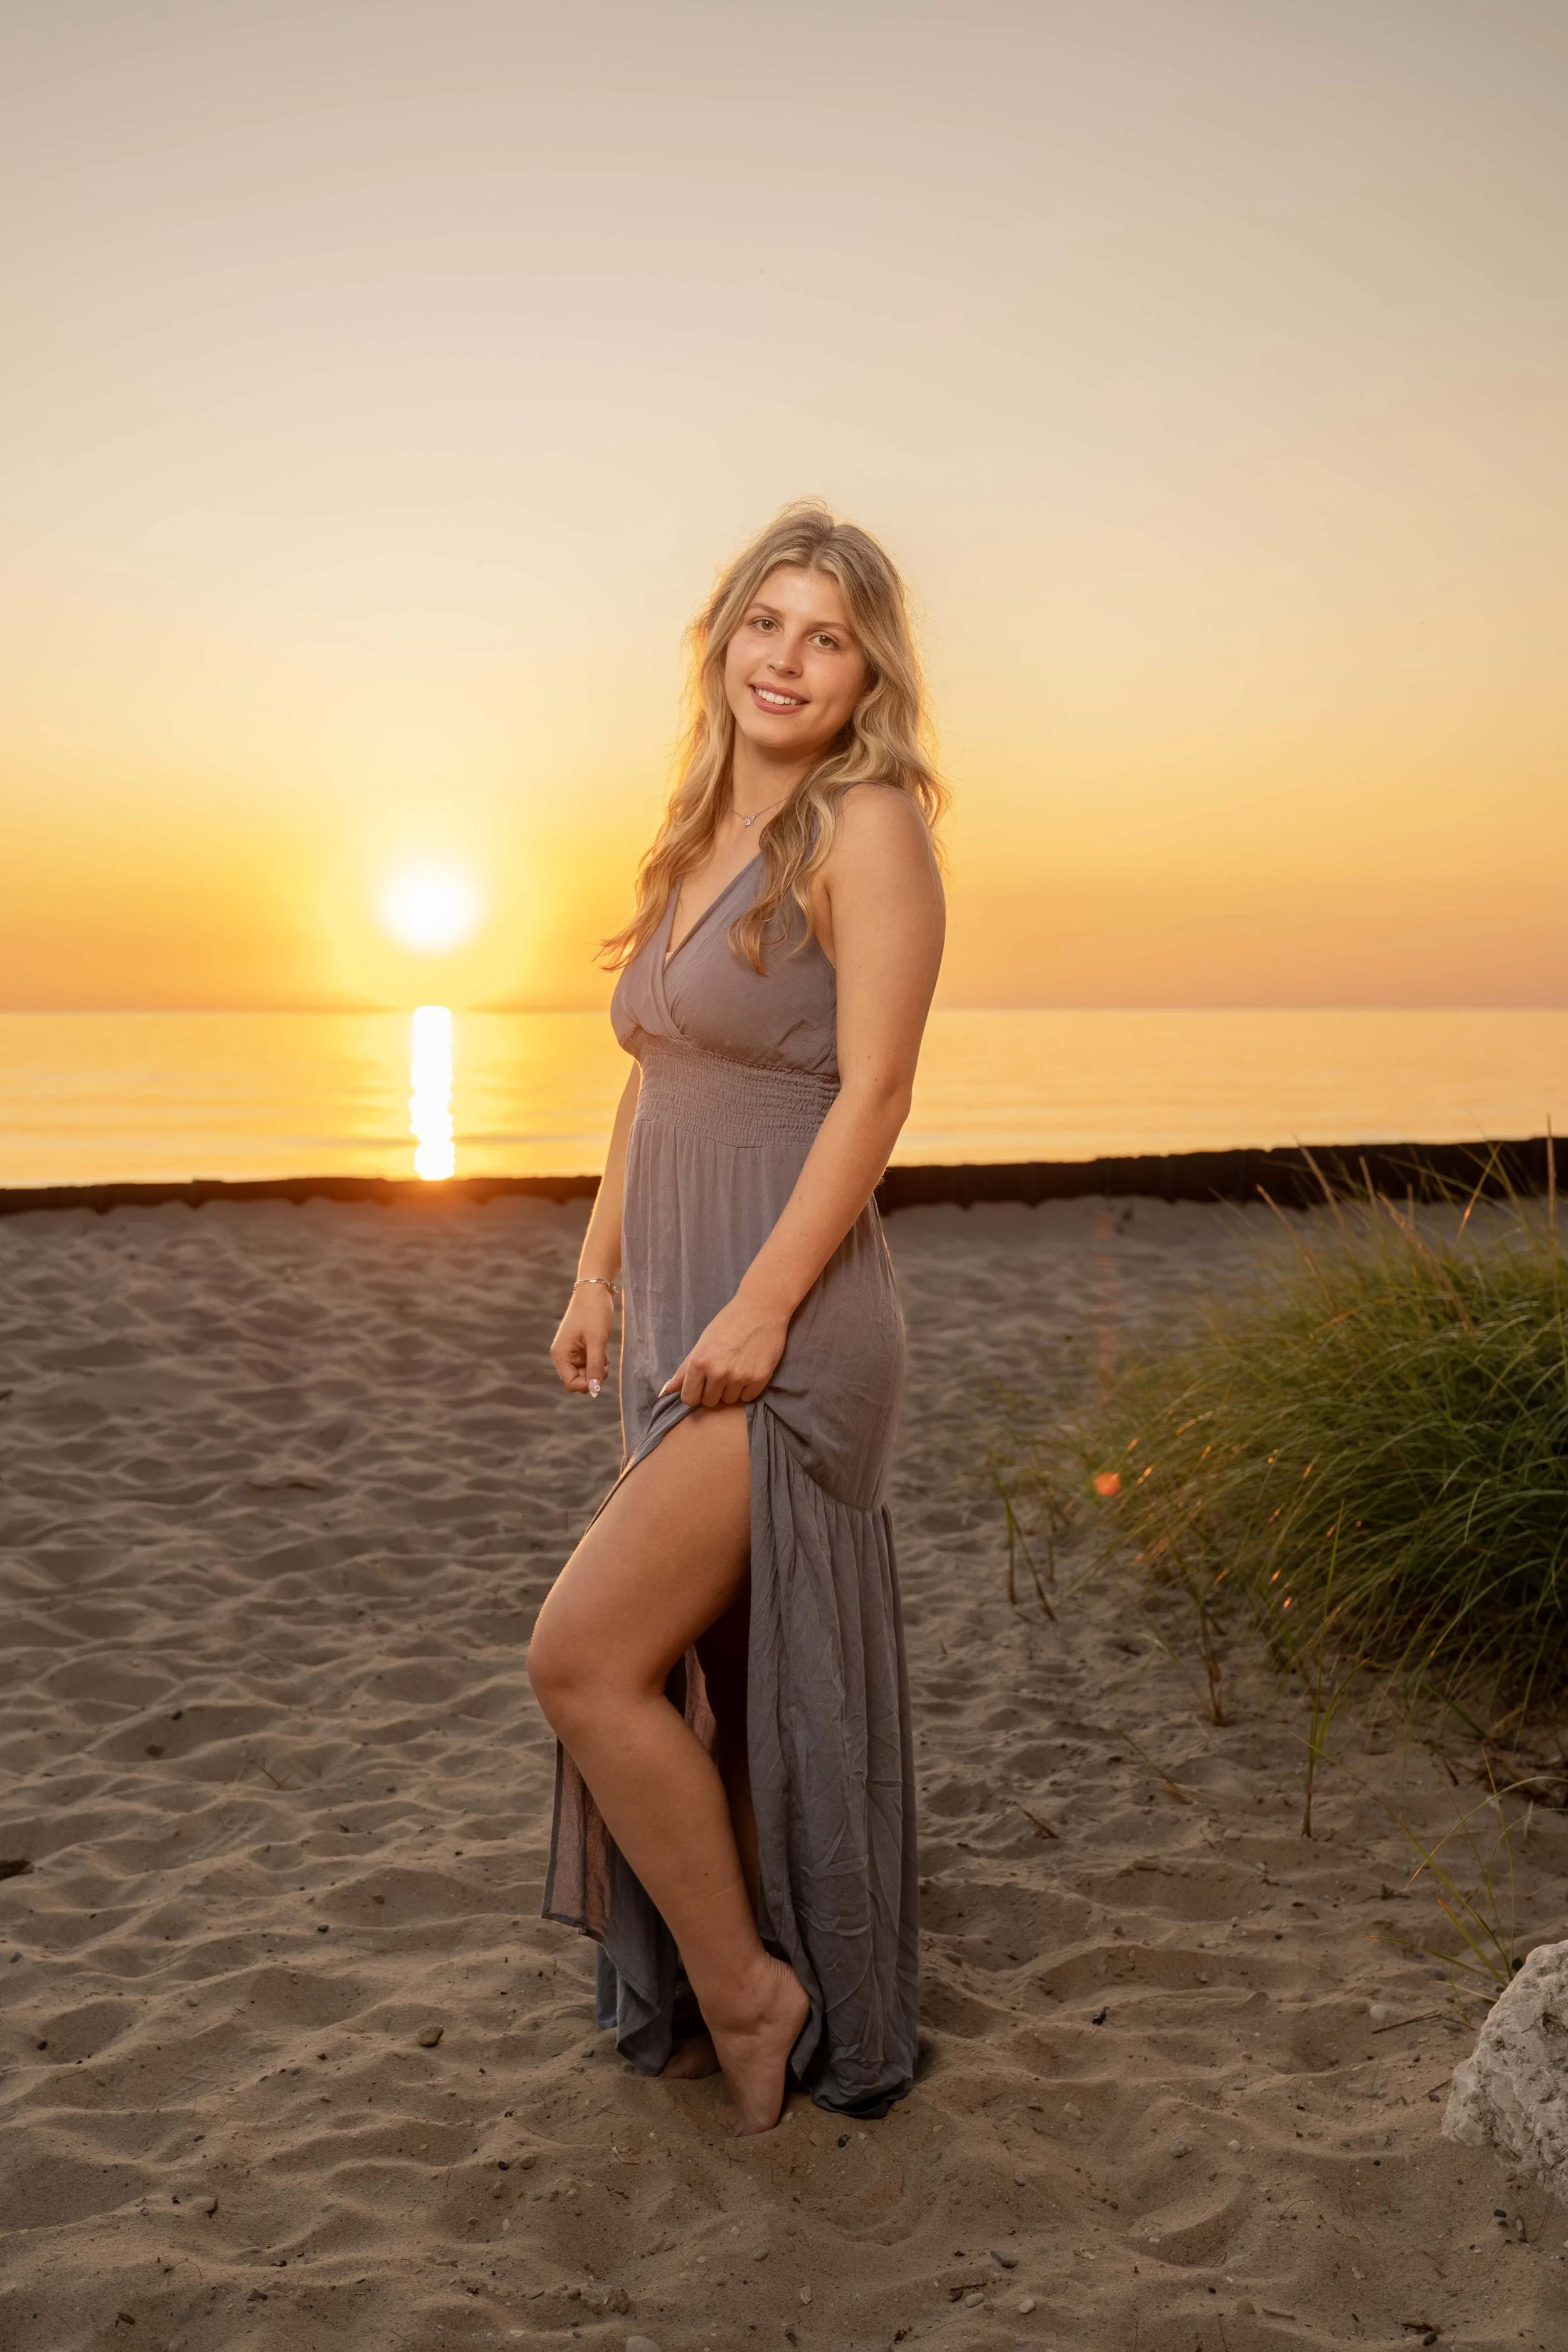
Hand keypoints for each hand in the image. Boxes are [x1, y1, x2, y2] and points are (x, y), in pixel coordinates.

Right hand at [550, 1284, 616, 1396]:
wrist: (595, 1289)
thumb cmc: (594, 1312)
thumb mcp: (597, 1341)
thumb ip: (595, 1366)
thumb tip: (595, 1390)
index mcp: (560, 1354)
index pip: (571, 1384)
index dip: (587, 1385)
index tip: (602, 1375)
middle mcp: (562, 1354)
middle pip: (577, 1380)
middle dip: (592, 1377)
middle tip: (606, 1367)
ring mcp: (571, 1350)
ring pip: (584, 1372)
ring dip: (596, 1369)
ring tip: (604, 1354)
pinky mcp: (579, 1346)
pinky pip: (588, 1362)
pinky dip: (597, 1361)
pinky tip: (603, 1350)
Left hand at [659, 1294, 788, 1408]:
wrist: (761, 1310)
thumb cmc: (728, 1323)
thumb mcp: (702, 1343)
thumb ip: (684, 1370)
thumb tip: (664, 1392)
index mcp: (699, 1362)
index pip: (689, 1398)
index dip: (695, 1393)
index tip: (702, 1384)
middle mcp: (718, 1373)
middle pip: (709, 1402)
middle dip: (713, 1391)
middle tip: (723, 1370)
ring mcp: (739, 1377)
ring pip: (729, 1400)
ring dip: (731, 1390)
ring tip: (737, 1367)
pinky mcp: (759, 1379)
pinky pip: (748, 1398)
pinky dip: (748, 1388)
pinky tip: (749, 1370)